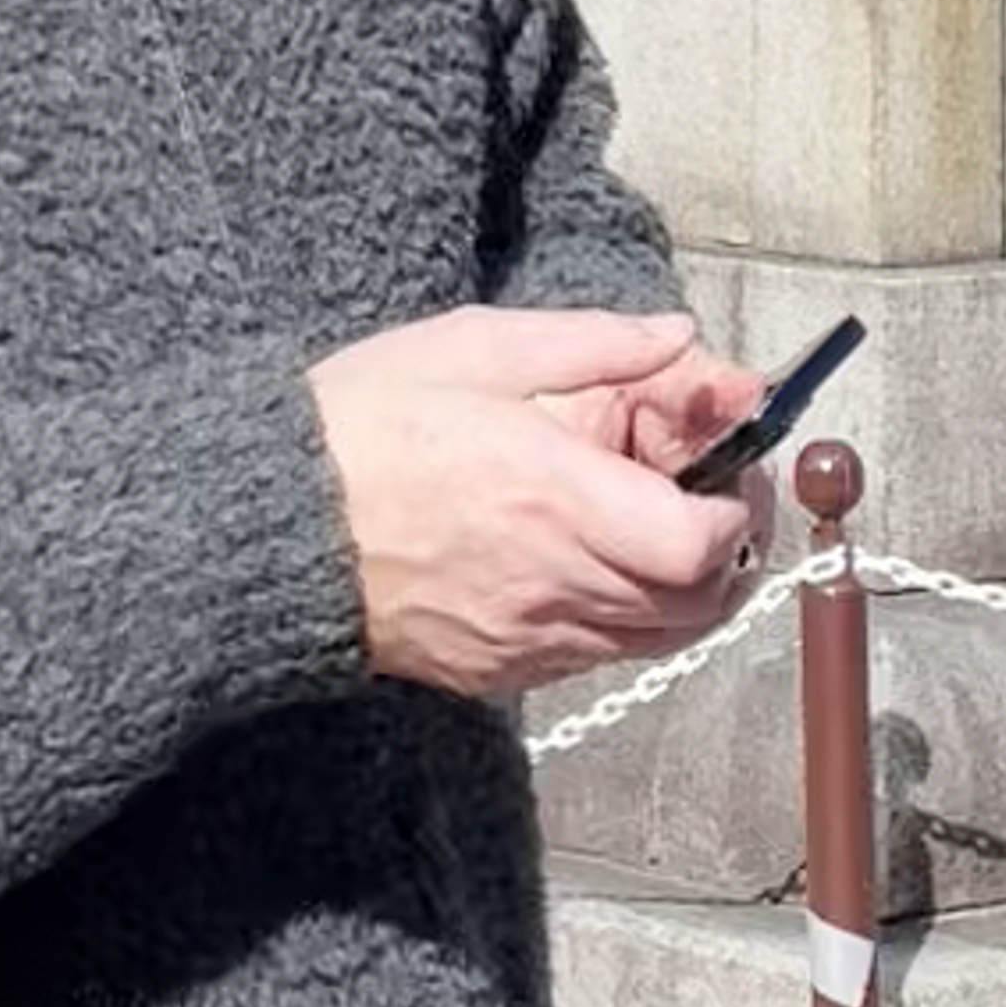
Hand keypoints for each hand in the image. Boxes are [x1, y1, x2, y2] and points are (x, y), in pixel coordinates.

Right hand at [309, 308, 755, 700]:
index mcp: (556, 496)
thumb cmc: (364, 423)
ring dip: (682, 589)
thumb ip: (592, 342)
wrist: (269, 523)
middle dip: (727, 551)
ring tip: (656, 522)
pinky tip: (592, 558)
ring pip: (655, 641)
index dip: (737, 510)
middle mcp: (555, 582)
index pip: (701, 544)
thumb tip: (677, 336)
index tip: (726, 465)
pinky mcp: (495, 670)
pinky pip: (594, 657)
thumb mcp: (476, 347)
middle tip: (710, 493)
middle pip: (698, 604)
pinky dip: (623, 617)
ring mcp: (526, 638)